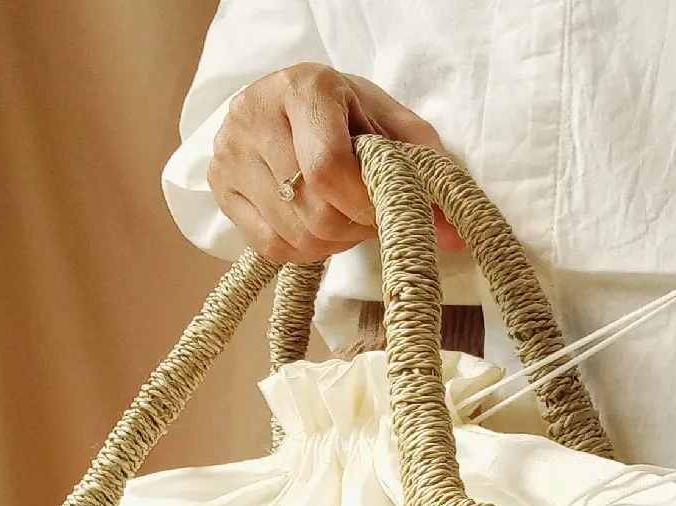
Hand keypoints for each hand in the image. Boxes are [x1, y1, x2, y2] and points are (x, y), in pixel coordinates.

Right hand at [208, 64, 463, 262]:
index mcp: (303, 88)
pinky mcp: (220, 188)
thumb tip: (455, 237)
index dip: (363, 204)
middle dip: (353, 225)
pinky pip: (272, 247)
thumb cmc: (351, 116)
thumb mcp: (395, 129)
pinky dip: (304, 247)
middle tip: (365, 211)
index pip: (327, 168)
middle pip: (313, 210)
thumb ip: (429, 175)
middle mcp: (253, 115)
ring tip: (340, 211)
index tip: (384, 209)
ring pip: (295, 234)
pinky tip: (315, 222)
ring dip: (332, 239)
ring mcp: (229, 154)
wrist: (294, 106)